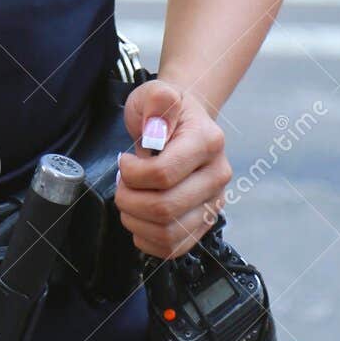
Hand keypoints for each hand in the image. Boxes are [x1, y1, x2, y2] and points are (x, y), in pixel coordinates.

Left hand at [114, 78, 232, 259]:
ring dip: (135, 221)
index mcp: (208, 142)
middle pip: (165, 208)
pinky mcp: (204, 223)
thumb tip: (155, 130)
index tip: (124, 161)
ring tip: (129, 200)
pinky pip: (175, 248)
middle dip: (129, 199)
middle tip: (122, 183)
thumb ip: (157, 102)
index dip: (133, 173)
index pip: (164, 174)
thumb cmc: (165, 111)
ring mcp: (214, 203)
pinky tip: (139, 218)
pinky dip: (147, 239)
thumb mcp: (155, 92)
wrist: (183, 121)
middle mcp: (217, 176)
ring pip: (169, 233)